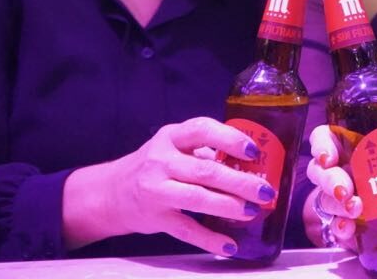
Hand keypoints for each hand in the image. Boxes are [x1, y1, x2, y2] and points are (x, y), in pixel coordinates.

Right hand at [63, 116, 275, 255]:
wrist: (110, 193)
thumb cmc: (154, 166)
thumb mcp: (173, 148)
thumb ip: (203, 152)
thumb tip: (249, 163)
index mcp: (171, 137)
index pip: (202, 130)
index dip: (230, 139)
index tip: (253, 151)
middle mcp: (161, 161)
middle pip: (205, 170)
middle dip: (239, 181)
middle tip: (265, 190)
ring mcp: (156, 190)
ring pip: (197, 198)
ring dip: (229, 206)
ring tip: (253, 211)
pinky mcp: (155, 218)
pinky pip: (186, 230)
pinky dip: (209, 239)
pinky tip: (230, 246)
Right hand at [303, 124, 376, 248]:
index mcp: (345, 147)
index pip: (322, 138)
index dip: (321, 146)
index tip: (328, 158)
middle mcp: (335, 169)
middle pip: (319, 171)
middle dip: (331, 181)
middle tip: (346, 191)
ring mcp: (333, 196)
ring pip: (324, 197)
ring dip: (338, 204)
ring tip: (355, 209)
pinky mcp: (340, 220)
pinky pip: (333, 224)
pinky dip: (341, 226)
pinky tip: (349, 229)